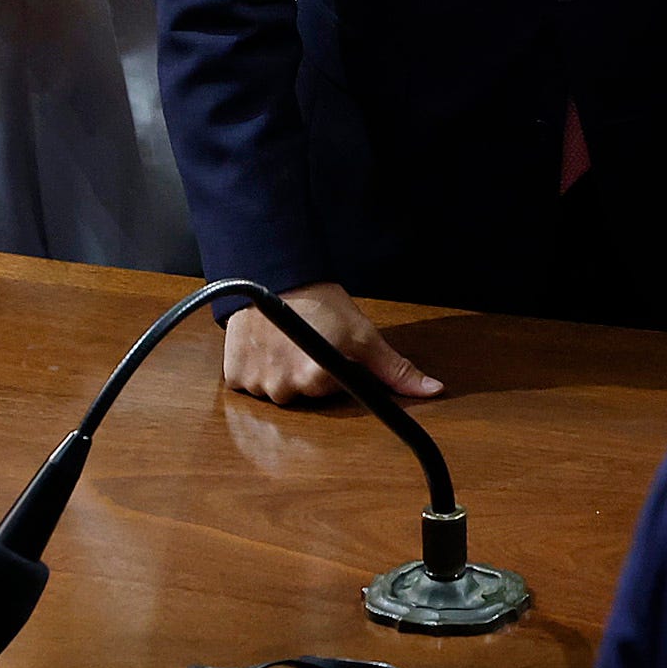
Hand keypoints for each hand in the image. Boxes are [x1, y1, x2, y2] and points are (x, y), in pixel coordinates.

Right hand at [222, 282, 443, 407]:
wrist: (275, 273)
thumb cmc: (320, 302)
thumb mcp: (364, 336)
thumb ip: (396, 370)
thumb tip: (433, 390)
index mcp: (316, 380)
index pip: (330, 393)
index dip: (332, 374)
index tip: (328, 352)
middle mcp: (283, 388)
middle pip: (302, 394)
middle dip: (306, 374)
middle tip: (308, 343)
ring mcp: (255, 382)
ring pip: (273, 390)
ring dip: (278, 372)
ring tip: (283, 343)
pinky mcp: (233, 373)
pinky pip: (246, 383)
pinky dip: (254, 368)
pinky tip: (263, 346)